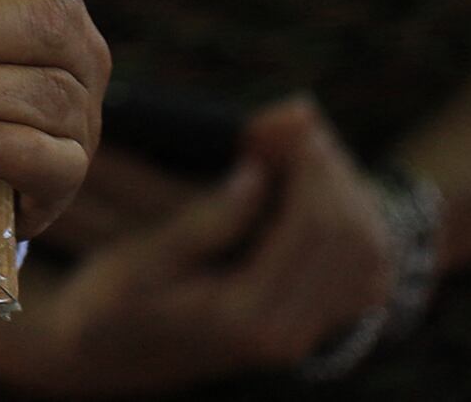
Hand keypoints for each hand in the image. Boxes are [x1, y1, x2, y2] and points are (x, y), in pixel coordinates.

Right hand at [0, 106, 395, 393]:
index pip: (311, 229)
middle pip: (347, 237)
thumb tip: (258, 171)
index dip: (306, 163)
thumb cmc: (113, 301)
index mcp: (249, 317)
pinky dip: (348, 219)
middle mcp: (289, 334)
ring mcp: (305, 335)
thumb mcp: (143, 259)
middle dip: (327, 169)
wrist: (107, 357)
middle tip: (292, 117)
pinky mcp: (308, 327)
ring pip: (363, 253)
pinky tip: (309, 185)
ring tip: (298, 144)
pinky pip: (358, 270)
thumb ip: (208, 221)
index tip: (283, 113)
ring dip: (342, 190)